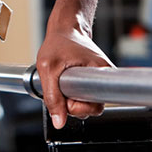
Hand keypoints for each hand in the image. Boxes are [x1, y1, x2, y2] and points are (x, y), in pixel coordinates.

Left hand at [35, 12, 113, 129]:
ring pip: (88, 102)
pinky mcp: (95, 78)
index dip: (78, 106)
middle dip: (74, 104)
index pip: (96, 106)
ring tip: (63, 83)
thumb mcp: (47, 68)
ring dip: (73, 98)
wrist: (65, 28)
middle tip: (61, 89)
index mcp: (101, 73)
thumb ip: (52, 97)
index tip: (67, 97)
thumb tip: (59, 122)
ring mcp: (100, 78)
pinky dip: (74, 92)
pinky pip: (86, 94)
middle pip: (93, 107)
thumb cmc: (58, 43)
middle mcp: (104, 77)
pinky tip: (67, 82)